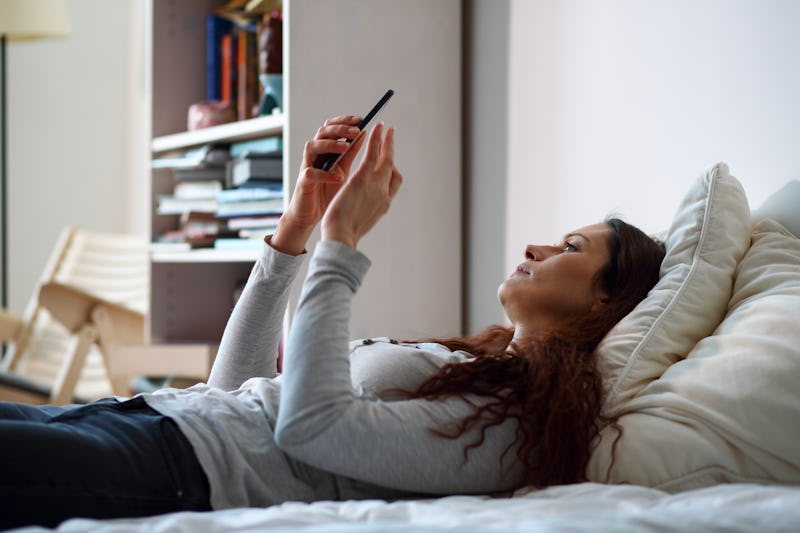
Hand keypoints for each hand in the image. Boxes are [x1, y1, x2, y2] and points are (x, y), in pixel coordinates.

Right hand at [271, 116, 366, 254]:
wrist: (311, 214)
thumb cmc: (326, 190)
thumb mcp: (342, 168)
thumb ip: (350, 153)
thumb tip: (363, 134)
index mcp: (325, 150)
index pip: (332, 127)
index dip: (345, 121)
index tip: (360, 119)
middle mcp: (314, 154)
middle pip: (322, 132)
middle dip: (339, 129)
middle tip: (356, 131)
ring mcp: (307, 167)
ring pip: (312, 147)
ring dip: (329, 145)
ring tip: (345, 147)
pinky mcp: (303, 182)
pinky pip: (310, 174)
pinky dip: (324, 174)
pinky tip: (338, 177)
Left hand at [321, 123, 401, 248]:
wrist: (342, 236)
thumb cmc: (346, 233)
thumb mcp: (360, 219)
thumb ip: (364, 208)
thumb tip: (361, 207)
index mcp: (383, 204)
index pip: (394, 183)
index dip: (392, 170)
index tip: (387, 162)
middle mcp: (384, 193)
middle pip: (392, 167)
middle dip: (392, 150)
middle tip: (391, 136)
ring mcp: (376, 185)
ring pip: (385, 157)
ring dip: (386, 140)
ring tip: (385, 127)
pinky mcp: (363, 178)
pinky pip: (373, 154)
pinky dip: (376, 140)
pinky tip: (374, 129)